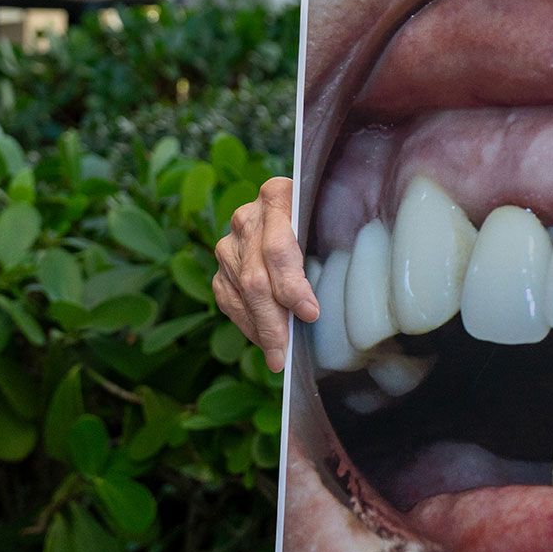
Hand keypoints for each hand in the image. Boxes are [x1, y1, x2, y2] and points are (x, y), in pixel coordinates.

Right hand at [213, 177, 318, 371]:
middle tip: (285, 352)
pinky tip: (263, 339)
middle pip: (255, 278)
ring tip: (277, 355)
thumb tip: (324, 299)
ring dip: (258, 328)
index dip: (292, 286)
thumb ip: (328, 242)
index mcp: (277, 196)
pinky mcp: (221, 263)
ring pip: (239, 292)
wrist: (293, 202)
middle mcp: (247, 218)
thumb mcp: (330, 217)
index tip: (311, 314)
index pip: (278, 249)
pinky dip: (246, 323)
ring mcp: (230, 241)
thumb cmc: (323, 211)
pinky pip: (227, 299)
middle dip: (271, 321)